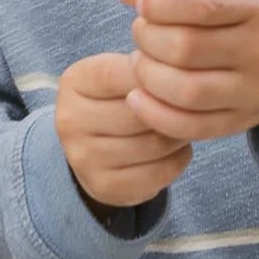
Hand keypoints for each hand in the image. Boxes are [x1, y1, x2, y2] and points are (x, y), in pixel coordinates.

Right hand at [55, 50, 191, 209]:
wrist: (95, 147)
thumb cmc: (117, 100)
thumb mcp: (121, 74)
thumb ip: (143, 71)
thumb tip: (178, 77)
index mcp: (74, 82)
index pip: (119, 75)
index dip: (154, 77)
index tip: (174, 76)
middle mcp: (71, 121)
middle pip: (141, 114)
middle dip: (173, 109)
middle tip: (187, 106)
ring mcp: (84, 158)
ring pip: (154, 144)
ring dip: (180, 135)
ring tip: (182, 126)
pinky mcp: (104, 186)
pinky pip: (160, 172)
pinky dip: (178, 159)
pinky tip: (174, 150)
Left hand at [101, 0, 258, 154]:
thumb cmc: (241, 17)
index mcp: (258, 6)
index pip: (202, 5)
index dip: (161, 5)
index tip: (147, 4)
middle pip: (187, 49)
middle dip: (149, 40)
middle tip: (142, 33)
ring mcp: (254, 90)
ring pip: (188, 91)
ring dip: (149, 77)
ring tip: (141, 62)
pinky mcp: (241, 121)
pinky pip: (192, 126)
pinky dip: (155, 113)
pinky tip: (137, 97)